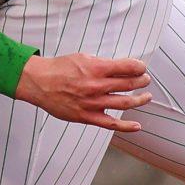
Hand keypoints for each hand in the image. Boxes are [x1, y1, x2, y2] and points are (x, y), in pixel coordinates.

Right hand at [13, 53, 152, 131]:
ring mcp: (92, 103)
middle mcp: (96, 86)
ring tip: (146, 96)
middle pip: (128, 84)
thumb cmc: (58, 69)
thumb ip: (101, 63)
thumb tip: (119, 68)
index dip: (139, 67)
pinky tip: (137, 125)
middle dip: (141, 81)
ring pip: (124, 103)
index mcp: (95, 69)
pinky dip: (126, 126)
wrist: (38, 82)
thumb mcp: (81, 57)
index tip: (142, 67)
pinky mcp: (86, 116)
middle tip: (145, 80)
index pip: (127, 67)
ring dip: (139, 99)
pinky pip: (110, 124)